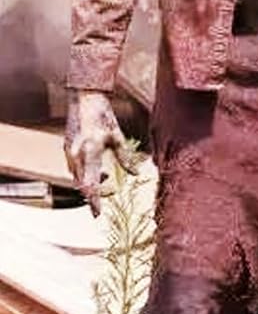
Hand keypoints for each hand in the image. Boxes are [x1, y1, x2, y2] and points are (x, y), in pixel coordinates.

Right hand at [64, 89, 142, 216]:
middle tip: (107, 198)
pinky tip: (99, 170)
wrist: (84, 99)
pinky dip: (85, 174)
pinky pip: (74, 169)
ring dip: (90, 184)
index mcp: (89, 152)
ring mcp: (68, 152)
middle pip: (81, 184)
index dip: (93, 200)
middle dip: (92, 195)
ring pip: (76, 178)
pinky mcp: (67, 149)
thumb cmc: (103, 116)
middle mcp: (75, 155)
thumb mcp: (117, 137)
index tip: (97, 214)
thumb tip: (135, 175)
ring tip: (107, 182)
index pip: (90, 184)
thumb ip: (125, 158)